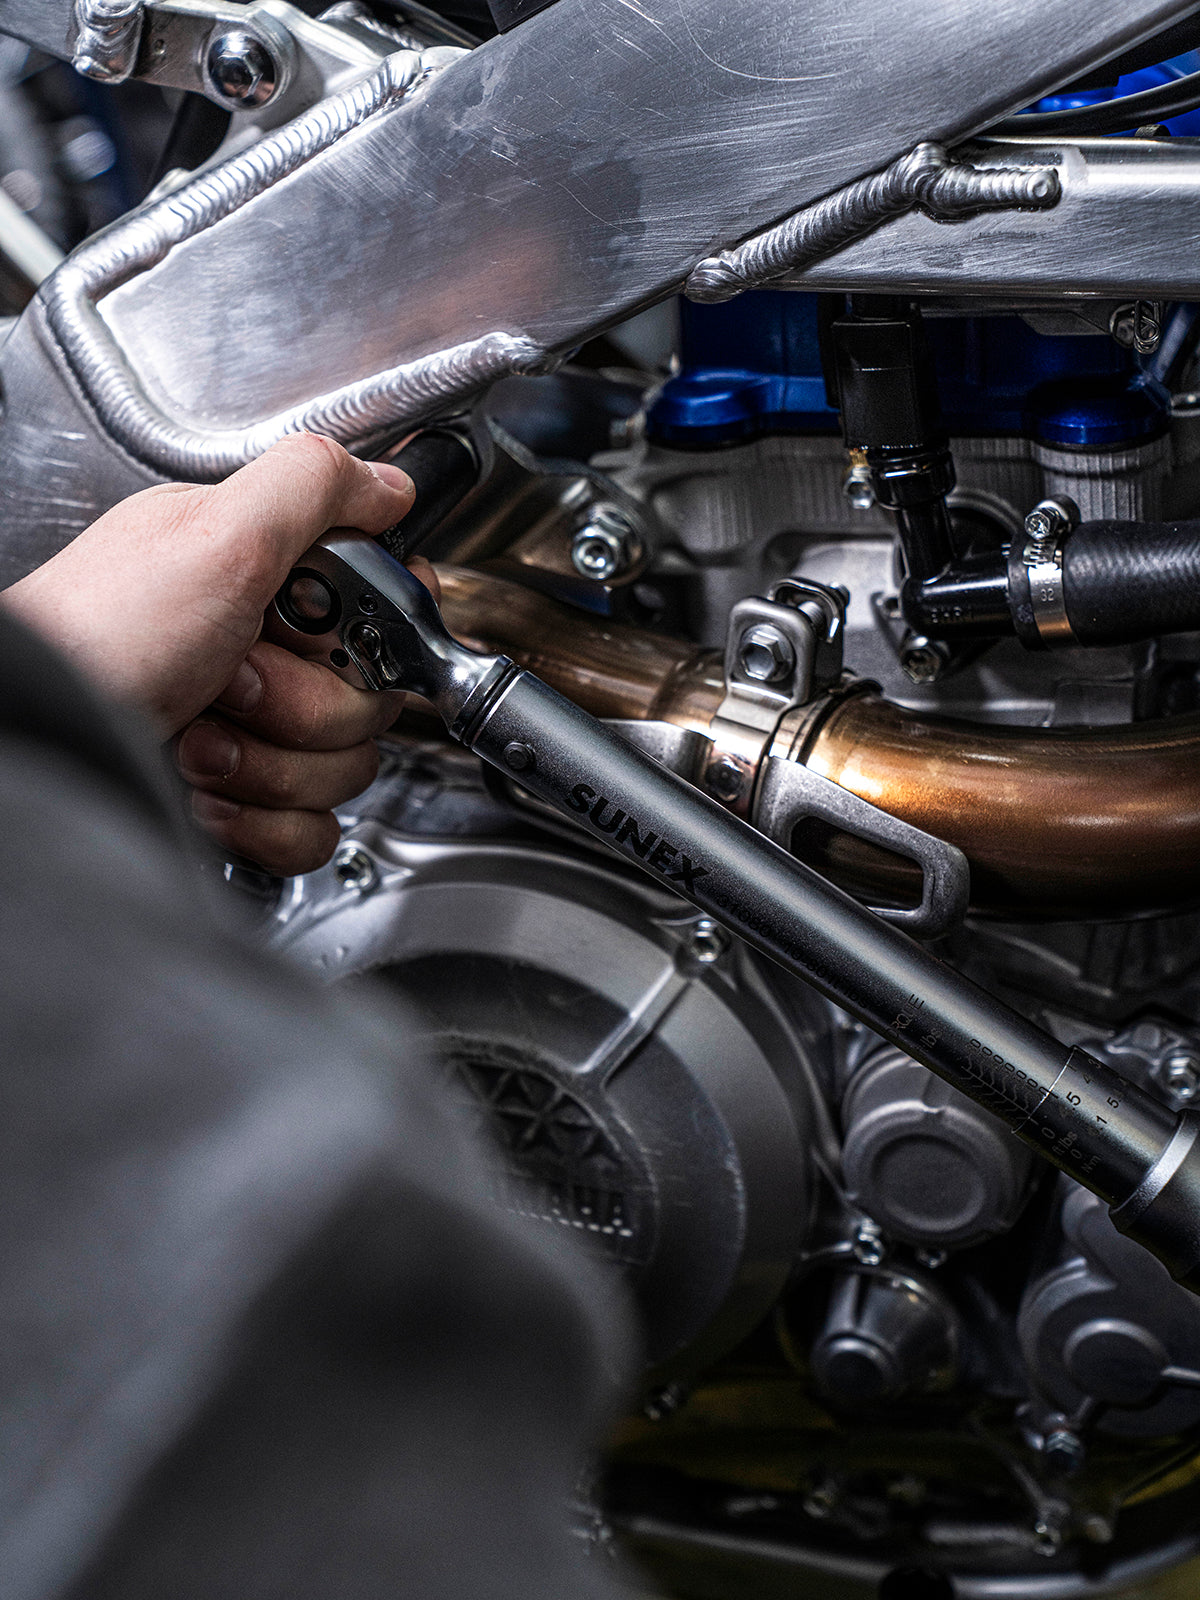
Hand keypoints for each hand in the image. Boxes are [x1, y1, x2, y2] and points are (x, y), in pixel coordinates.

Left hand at [3, 434, 428, 874]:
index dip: (364, 635)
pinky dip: (264, 824)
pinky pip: (315, 831)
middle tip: (228, 682)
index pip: (382, 611)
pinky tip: (207, 794)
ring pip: (346, 769)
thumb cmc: (98, 642)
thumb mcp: (214, 535)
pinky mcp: (247, 800)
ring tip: (199, 739)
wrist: (47, 748)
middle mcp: (265, 651)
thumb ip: (313, 487)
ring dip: (272, 766)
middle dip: (300, 705)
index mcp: (265, 578)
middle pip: (370, 700)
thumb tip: (391, 483)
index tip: (311, 635)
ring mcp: (256, 731)